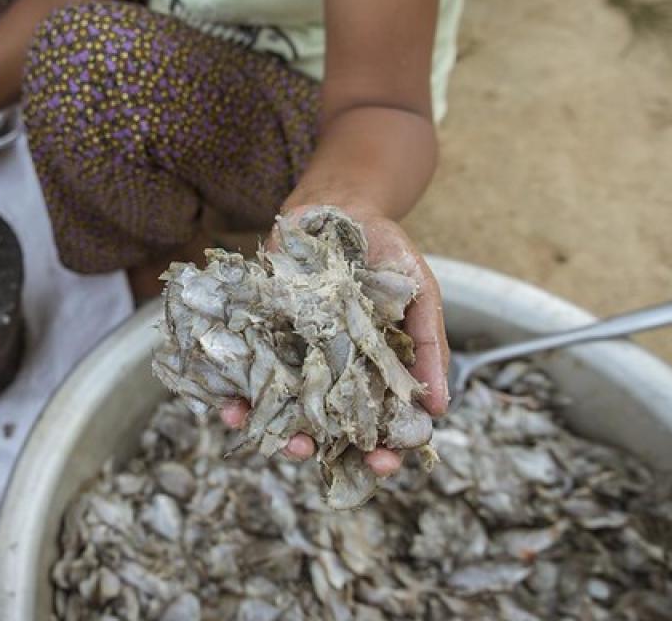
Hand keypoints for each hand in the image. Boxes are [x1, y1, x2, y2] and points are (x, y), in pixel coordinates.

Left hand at [222, 203, 449, 476]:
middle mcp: (332, 372)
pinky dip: (236, 394)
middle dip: (316, 446)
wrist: (338, 207)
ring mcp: (295, 357)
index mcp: (374, 372)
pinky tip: (231, 406)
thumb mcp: (419, 293)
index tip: (381, 464)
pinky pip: (246, 373)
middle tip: (307, 451)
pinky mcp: (262, 336)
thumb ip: (427, 345)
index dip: (381, 451)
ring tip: (270, 436)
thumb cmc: (386, 252)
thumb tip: (440, 406)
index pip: (379, 425)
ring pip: (282, 408)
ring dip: (273, 428)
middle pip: (325, 426)